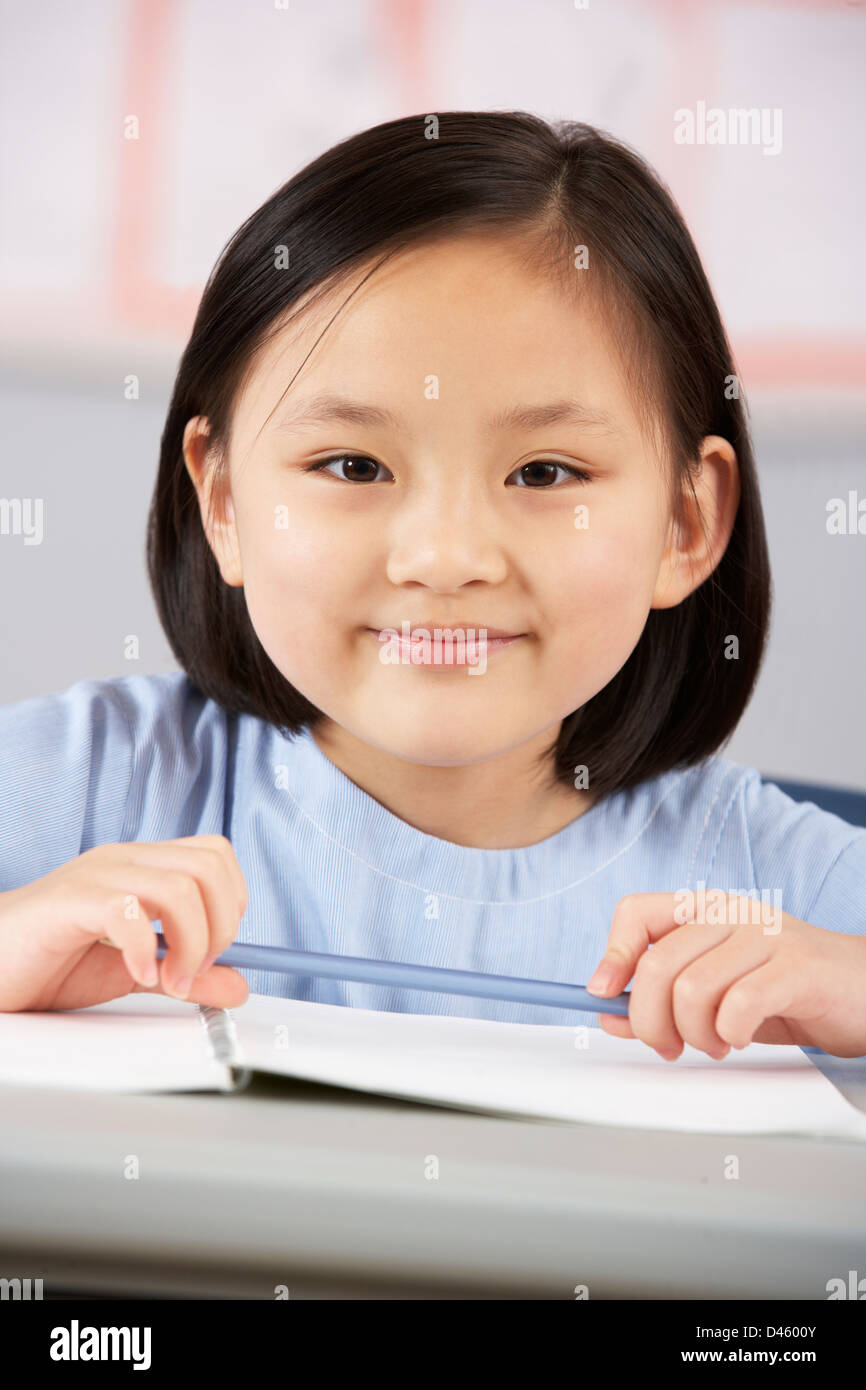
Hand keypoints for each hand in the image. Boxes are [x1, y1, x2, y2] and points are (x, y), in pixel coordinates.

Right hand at [0, 835, 249, 1011]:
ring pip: (179, 887)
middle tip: (192, 969)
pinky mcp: (70, 900)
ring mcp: (97, 875)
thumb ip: (187, 974)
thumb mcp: (135, 971)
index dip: (231, 904)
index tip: (212, 953)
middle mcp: (125, 860)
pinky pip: (127, 911)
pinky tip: (138, 973)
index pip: (215, 856)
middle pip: (209, 866)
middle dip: (219, 926)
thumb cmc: (51, 960)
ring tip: (167, 979)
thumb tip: (238, 985)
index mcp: (144, 866)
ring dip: (189, 943)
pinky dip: (144, 950)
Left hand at [586, 892, 865, 1058]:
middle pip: (656, 965)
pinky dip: (731, 1033)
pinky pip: (738, 1005)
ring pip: (692, 990)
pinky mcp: (797, 967)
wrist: (862, 992)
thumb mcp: (714, 994)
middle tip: (669, 1046)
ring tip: (716, 1043)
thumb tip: (606, 1013)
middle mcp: (731, 913)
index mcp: (705, 910)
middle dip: (649, 1021)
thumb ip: (662, 1000)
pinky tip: (743, 1035)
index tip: (604, 997)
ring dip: (695, 1035)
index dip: (612, 956)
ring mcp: (765, 936)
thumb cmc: (786, 992)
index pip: (636, 913)